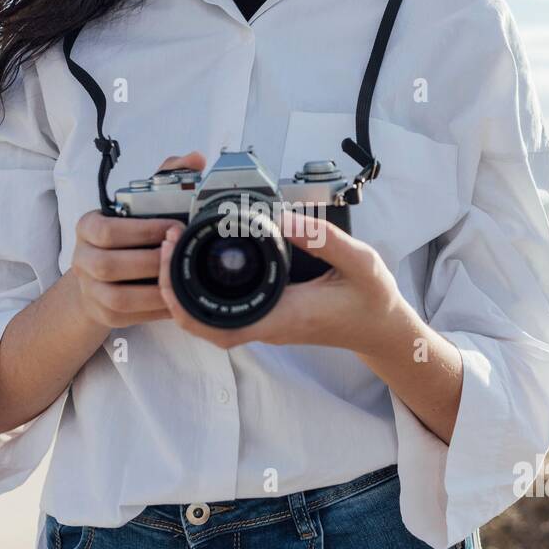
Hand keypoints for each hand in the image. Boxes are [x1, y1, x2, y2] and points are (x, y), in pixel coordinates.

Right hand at [71, 151, 205, 327]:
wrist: (99, 276)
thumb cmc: (127, 235)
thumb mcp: (139, 205)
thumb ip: (166, 177)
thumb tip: (195, 159)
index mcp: (87, 227)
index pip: (105, 230)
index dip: (141, 231)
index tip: (174, 228)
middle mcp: (82, 259)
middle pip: (108, 265)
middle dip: (150, 262)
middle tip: (180, 255)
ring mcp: (89, 290)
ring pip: (117, 297)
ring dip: (153, 291)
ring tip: (181, 282)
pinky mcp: (102, 315)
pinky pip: (128, 318)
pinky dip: (155, 311)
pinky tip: (176, 303)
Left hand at [157, 208, 401, 351]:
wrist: (383, 329)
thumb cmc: (372, 300)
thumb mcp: (360, 262)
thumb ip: (324, 239)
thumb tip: (283, 218)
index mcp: (285, 315)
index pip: (218, 322)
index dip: (183, 298)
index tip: (171, 255)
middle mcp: (269, 326)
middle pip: (202, 324)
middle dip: (171, 289)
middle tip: (166, 244)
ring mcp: (266, 325)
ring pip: (209, 321)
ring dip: (183, 292)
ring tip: (176, 250)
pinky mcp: (268, 319)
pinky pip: (224, 314)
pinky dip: (201, 295)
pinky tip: (198, 266)